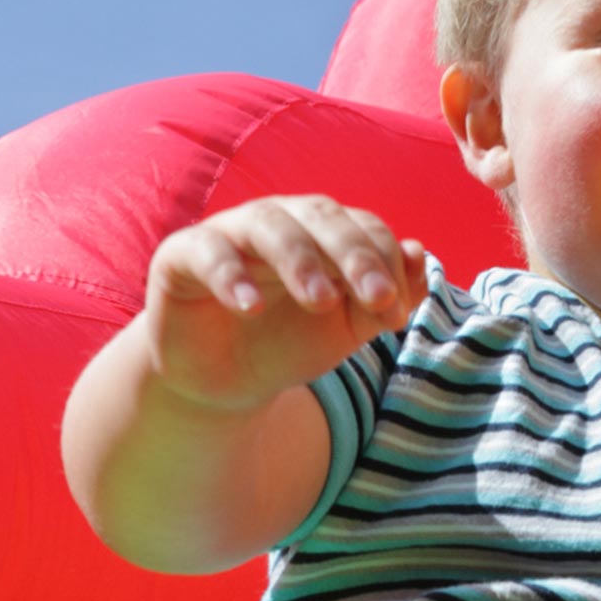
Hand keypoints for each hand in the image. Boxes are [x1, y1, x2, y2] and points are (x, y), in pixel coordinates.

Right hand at [142, 195, 427, 411]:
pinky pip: (207, 252)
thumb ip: (384, 299)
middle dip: (355, 255)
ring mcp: (229, 233)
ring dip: (300, 260)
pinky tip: (250, 308)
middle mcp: (279, 221)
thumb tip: (418, 255)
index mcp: (322, 231)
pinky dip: (230, 276)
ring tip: (321, 301)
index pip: (362, 227)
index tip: (395, 312)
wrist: (223, 384)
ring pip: (268, 225)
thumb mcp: (345, 330)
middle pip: (321, 216)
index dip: (384, 263)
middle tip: (376, 298)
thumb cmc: (287, 344)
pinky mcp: (182, 255)